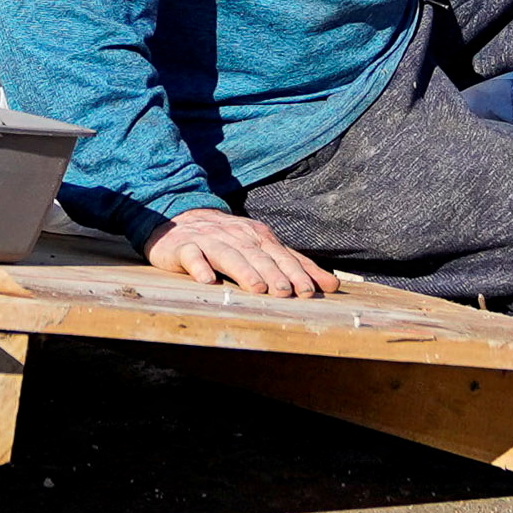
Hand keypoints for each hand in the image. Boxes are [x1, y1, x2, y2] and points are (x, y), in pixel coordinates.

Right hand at [149, 209, 335, 296]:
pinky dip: (199, 266)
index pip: (280, 255)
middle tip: (286, 292)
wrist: (180, 220)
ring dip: (244, 271)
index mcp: (258, 236)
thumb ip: (296, 266)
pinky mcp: (183, 247)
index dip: (295, 273)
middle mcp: (236, 236)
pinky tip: (208, 279)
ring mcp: (209, 240)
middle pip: (258, 256)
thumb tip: (332, 286)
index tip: (308, 291)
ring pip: (229, 255)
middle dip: (274, 273)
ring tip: (257, 289)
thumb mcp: (263, 249)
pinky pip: (192, 256)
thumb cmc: (228, 240)